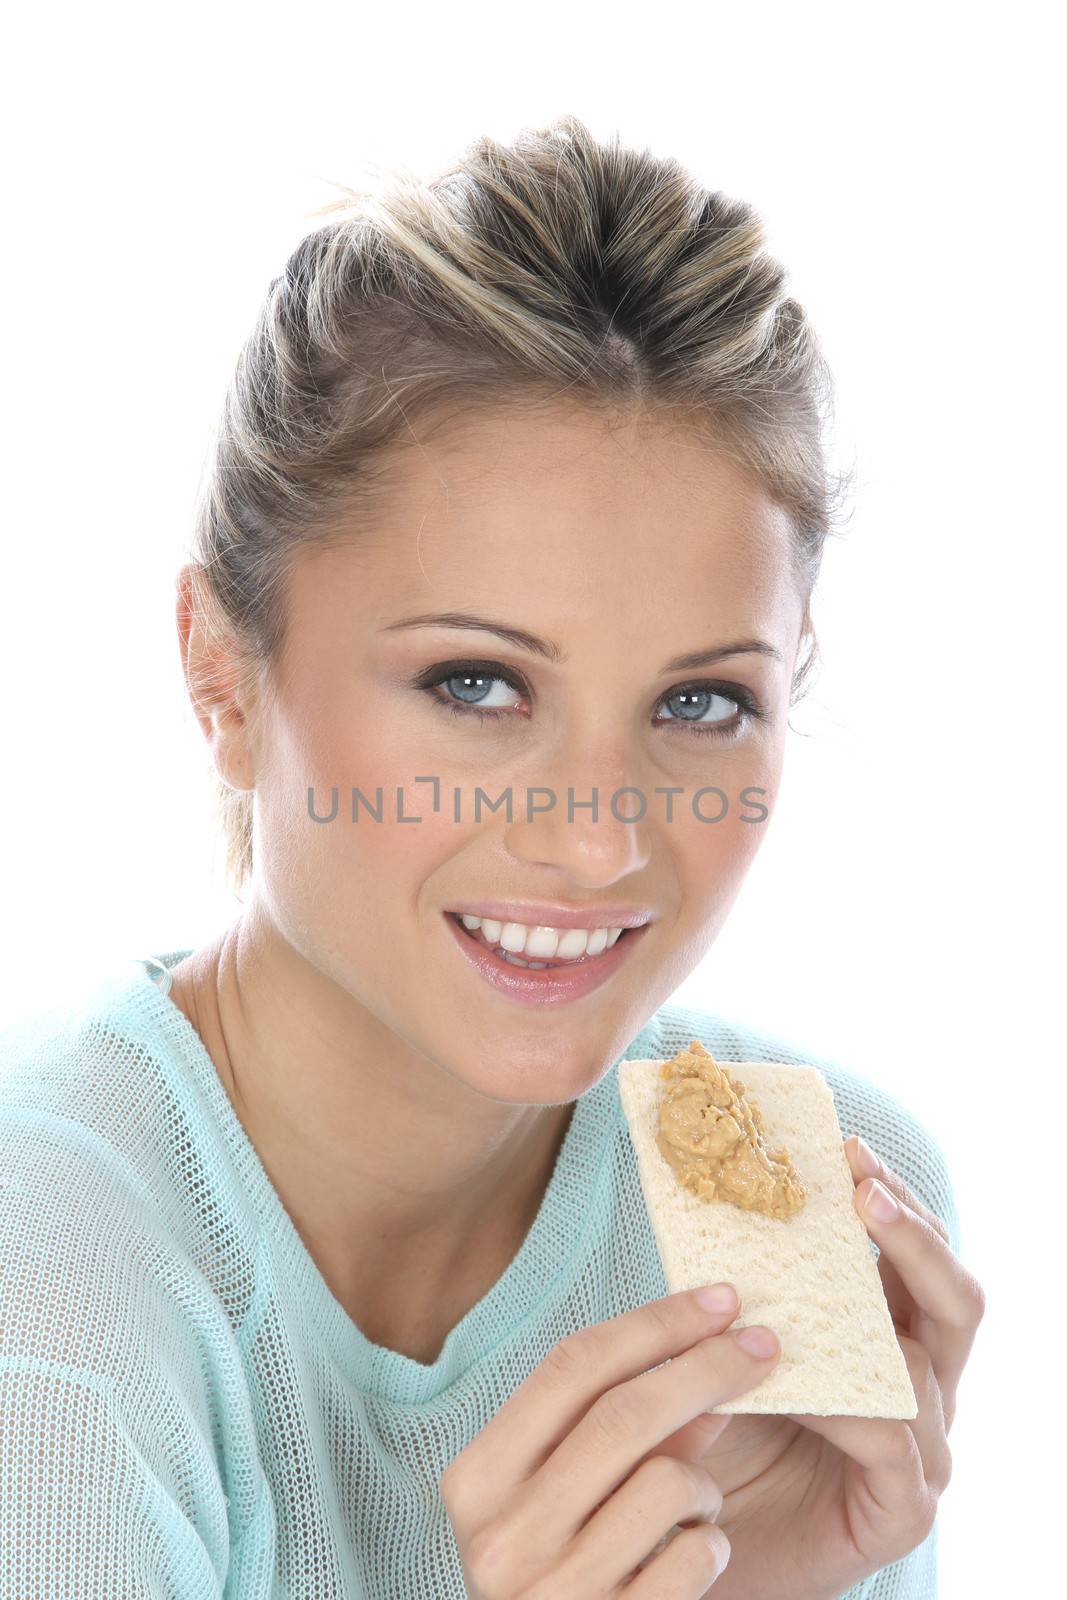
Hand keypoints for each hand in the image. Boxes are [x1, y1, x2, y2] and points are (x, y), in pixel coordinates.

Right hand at [440, 1285, 779, 1596]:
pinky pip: (694, 1560)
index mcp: (476, 1480)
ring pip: (667, 1483)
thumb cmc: (554, 1567)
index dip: (653, 1323)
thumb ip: (611, 1426)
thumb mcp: (557, 1491)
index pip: (571, 1366)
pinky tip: (695, 1555)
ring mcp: (554, 1595)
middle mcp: (503, 1537)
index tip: (718, 1298)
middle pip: (623, 1413)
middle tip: (763, 1344)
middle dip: (706, 1367)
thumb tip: (706, 1351)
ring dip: (704, 1481)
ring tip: (699, 1505)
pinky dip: (711, 1547)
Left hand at [685, 1136, 986, 1599]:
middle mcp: (917, 1384)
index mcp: (885, 1334)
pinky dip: (850, 1407)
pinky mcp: (902, 1508)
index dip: (893, 1198)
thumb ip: (736, 1282)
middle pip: (956, 1296)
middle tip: (862, 1190)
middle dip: (914, 1235)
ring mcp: (921, 1449)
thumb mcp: (719, 1340)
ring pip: (927, 1367)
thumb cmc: (707, 1433)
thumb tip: (716, 1187)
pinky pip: (894, 1441)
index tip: (845, 1149)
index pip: (918, 1255)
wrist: (680, 1543)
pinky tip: (802, 1391)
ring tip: (796, 1301)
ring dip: (865, 1323)